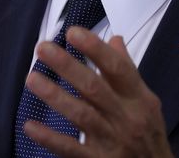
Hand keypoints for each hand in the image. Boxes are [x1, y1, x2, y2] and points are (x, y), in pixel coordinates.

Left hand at [23, 26, 172, 157]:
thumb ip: (126, 71)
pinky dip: (50, 138)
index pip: (117, 68)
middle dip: (68, 66)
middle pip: (95, 88)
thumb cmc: (148, 135)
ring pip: (82, 115)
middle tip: (43, 48)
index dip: (95, 48)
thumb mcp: (145, 102)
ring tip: (32, 79)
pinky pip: (71, 149)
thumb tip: (115, 39)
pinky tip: (30, 126)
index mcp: (138, 99)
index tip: (72, 32)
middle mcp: (126, 117)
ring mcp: (112, 141)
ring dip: (55, 96)